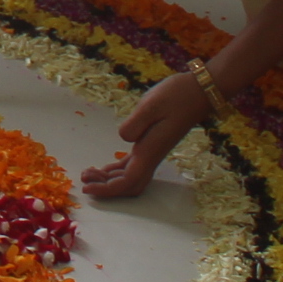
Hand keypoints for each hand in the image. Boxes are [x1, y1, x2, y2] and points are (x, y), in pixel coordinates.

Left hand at [79, 65, 216, 200]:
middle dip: (106, 188)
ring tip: (89, 174)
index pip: (127, 181)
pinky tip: (105, 167)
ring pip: (130, 177)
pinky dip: (117, 170)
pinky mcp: (151, 144)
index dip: (107, 189)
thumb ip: (135, 124)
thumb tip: (124, 139)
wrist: (198, 91)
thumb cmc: (176, 96)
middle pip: (128, 185)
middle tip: (84, 181)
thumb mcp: (151, 105)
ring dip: (109, 180)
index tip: (87, 188)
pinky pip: (132, 165)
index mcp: (149, 150)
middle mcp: (151, 156)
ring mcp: (152, 151)